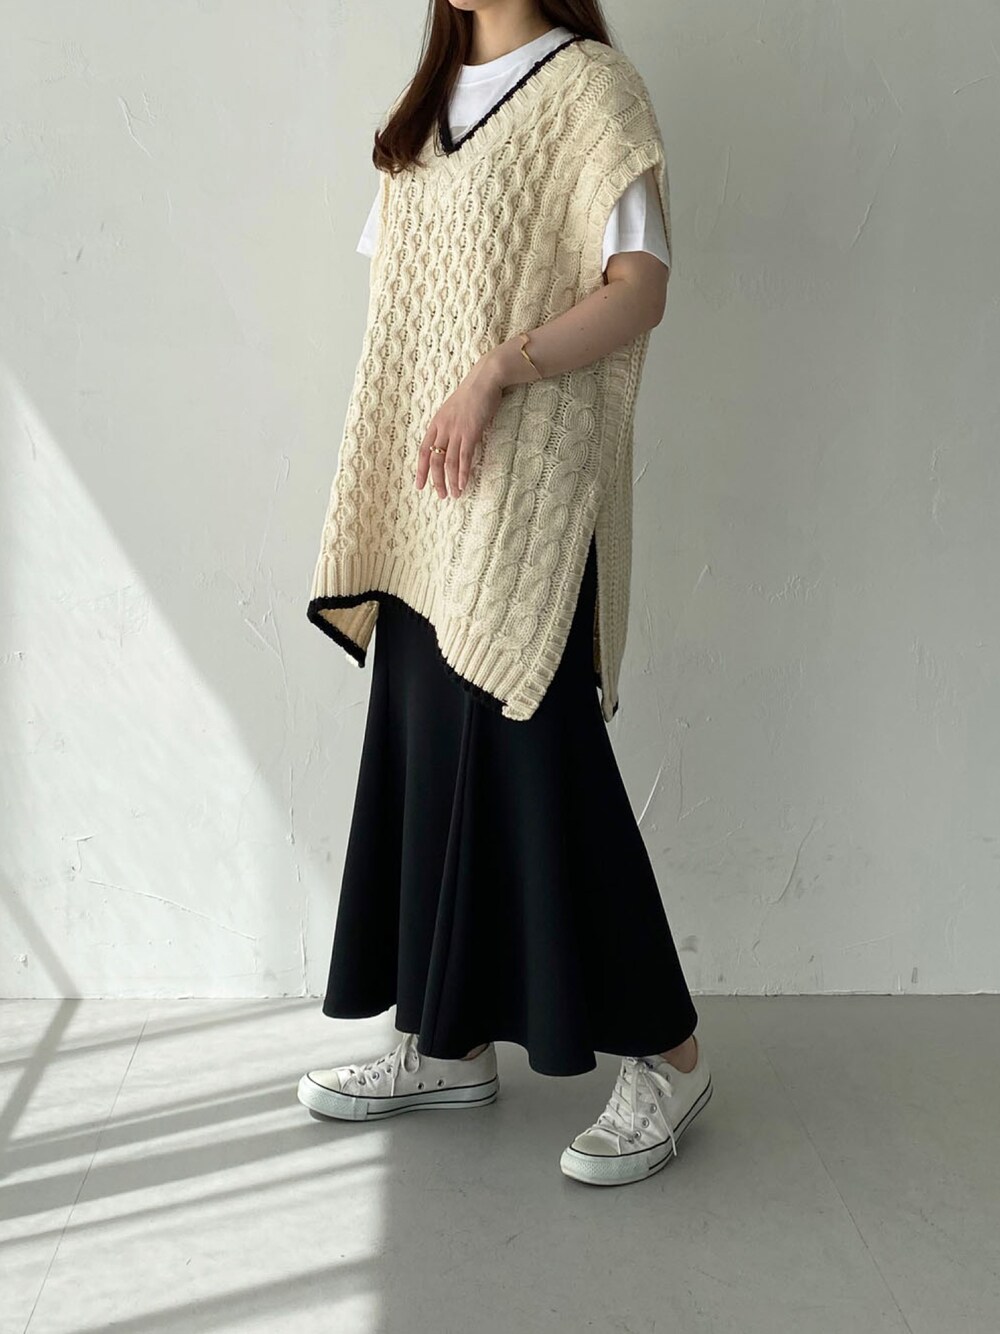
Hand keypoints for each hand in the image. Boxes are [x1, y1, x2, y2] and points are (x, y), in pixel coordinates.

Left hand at [415, 354, 504, 499]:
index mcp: (436, 423)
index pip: (424, 451)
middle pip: (434, 460)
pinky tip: (463, 484)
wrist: (485, 379)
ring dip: (450, 481)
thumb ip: (451, 425)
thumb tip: (452, 441)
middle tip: (441, 495)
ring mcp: (456, 430)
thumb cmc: (474, 393)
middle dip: (436, 480)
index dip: (421, 470)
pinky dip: (462, 473)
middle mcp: (443, 428)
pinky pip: (463, 457)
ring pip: (447, 461)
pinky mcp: (470, 432)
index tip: (420, 485)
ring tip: (454, 495)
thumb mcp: (455, 410)